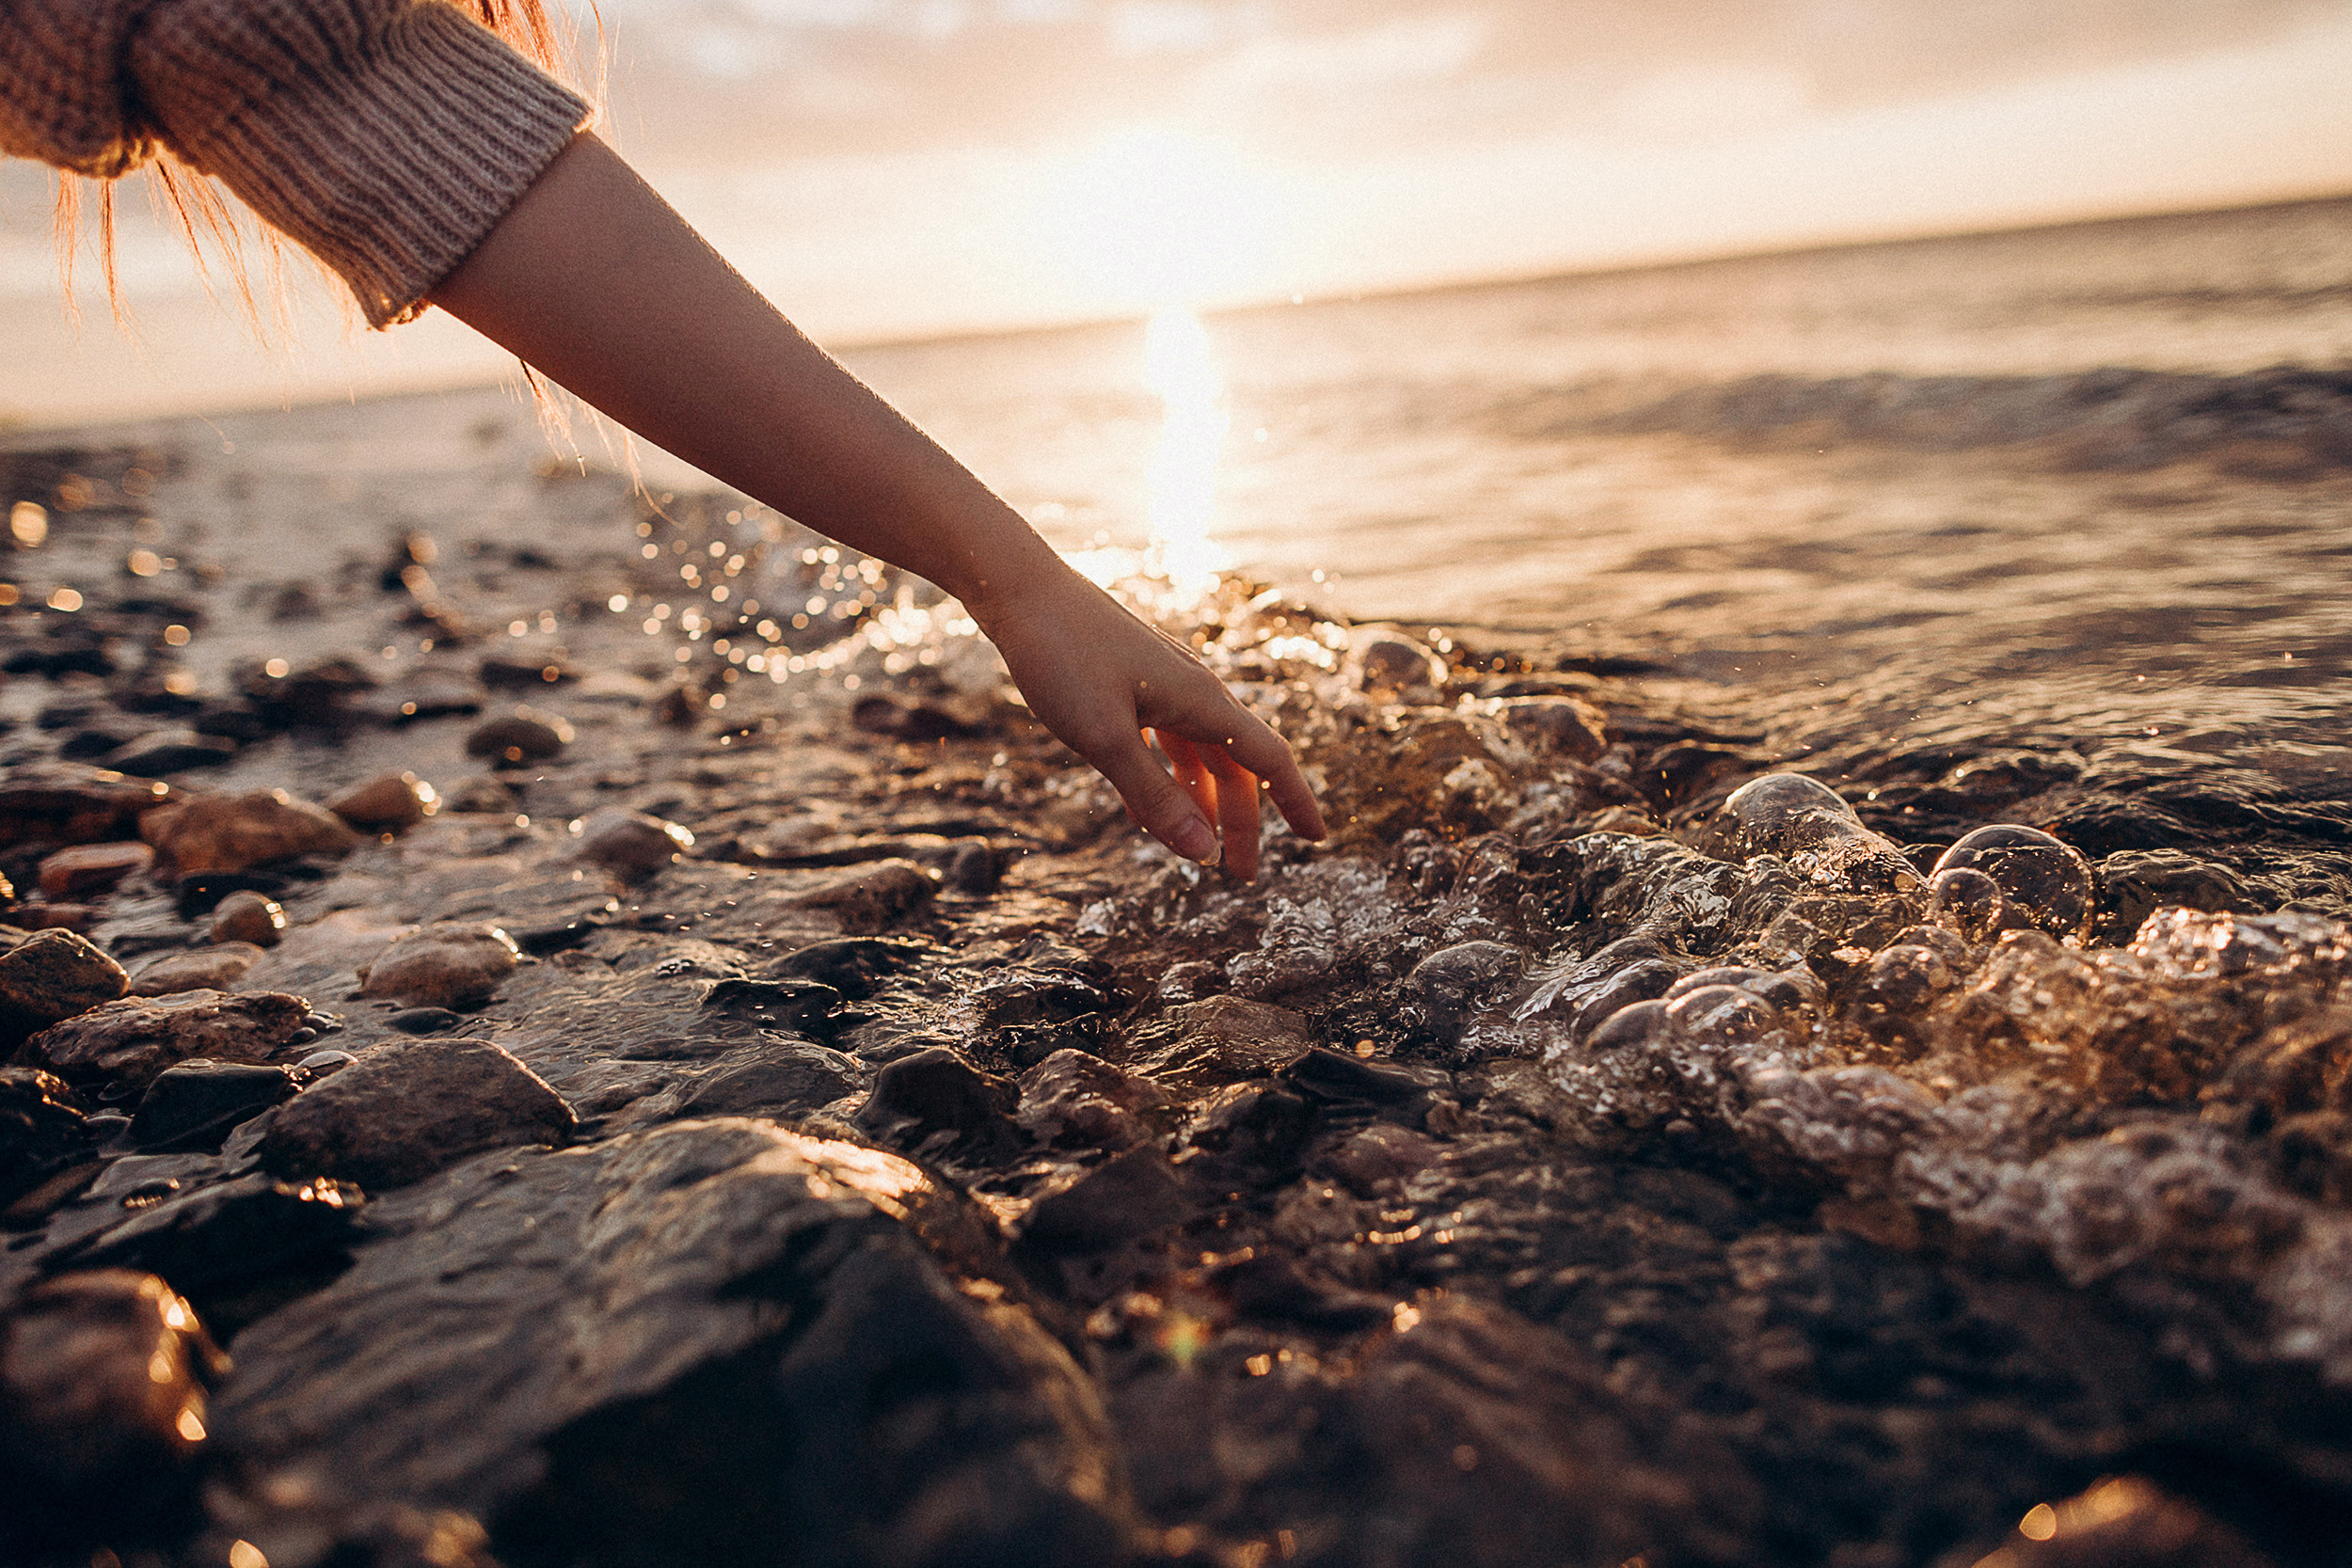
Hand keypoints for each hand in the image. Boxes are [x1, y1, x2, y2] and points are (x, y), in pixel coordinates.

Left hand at [971, 566, 1324, 881]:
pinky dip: (1163, 780)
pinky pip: (1163, 742)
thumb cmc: (1062, 656)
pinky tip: (1144, 811)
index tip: (1318, 840)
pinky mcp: (1132, 684)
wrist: (1020, 591)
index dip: (1296, 801)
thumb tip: (1203, 852)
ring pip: (1199, 756)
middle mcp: (1193, 692)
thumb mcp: (1105, 737)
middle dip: (1242, 822)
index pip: (1269, 759)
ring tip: (1198, 849)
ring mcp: (1162, 686)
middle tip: (1240, 875)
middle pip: (1235, 767)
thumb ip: (1154, 794)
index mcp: (1201, 701)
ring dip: (1202, 804)